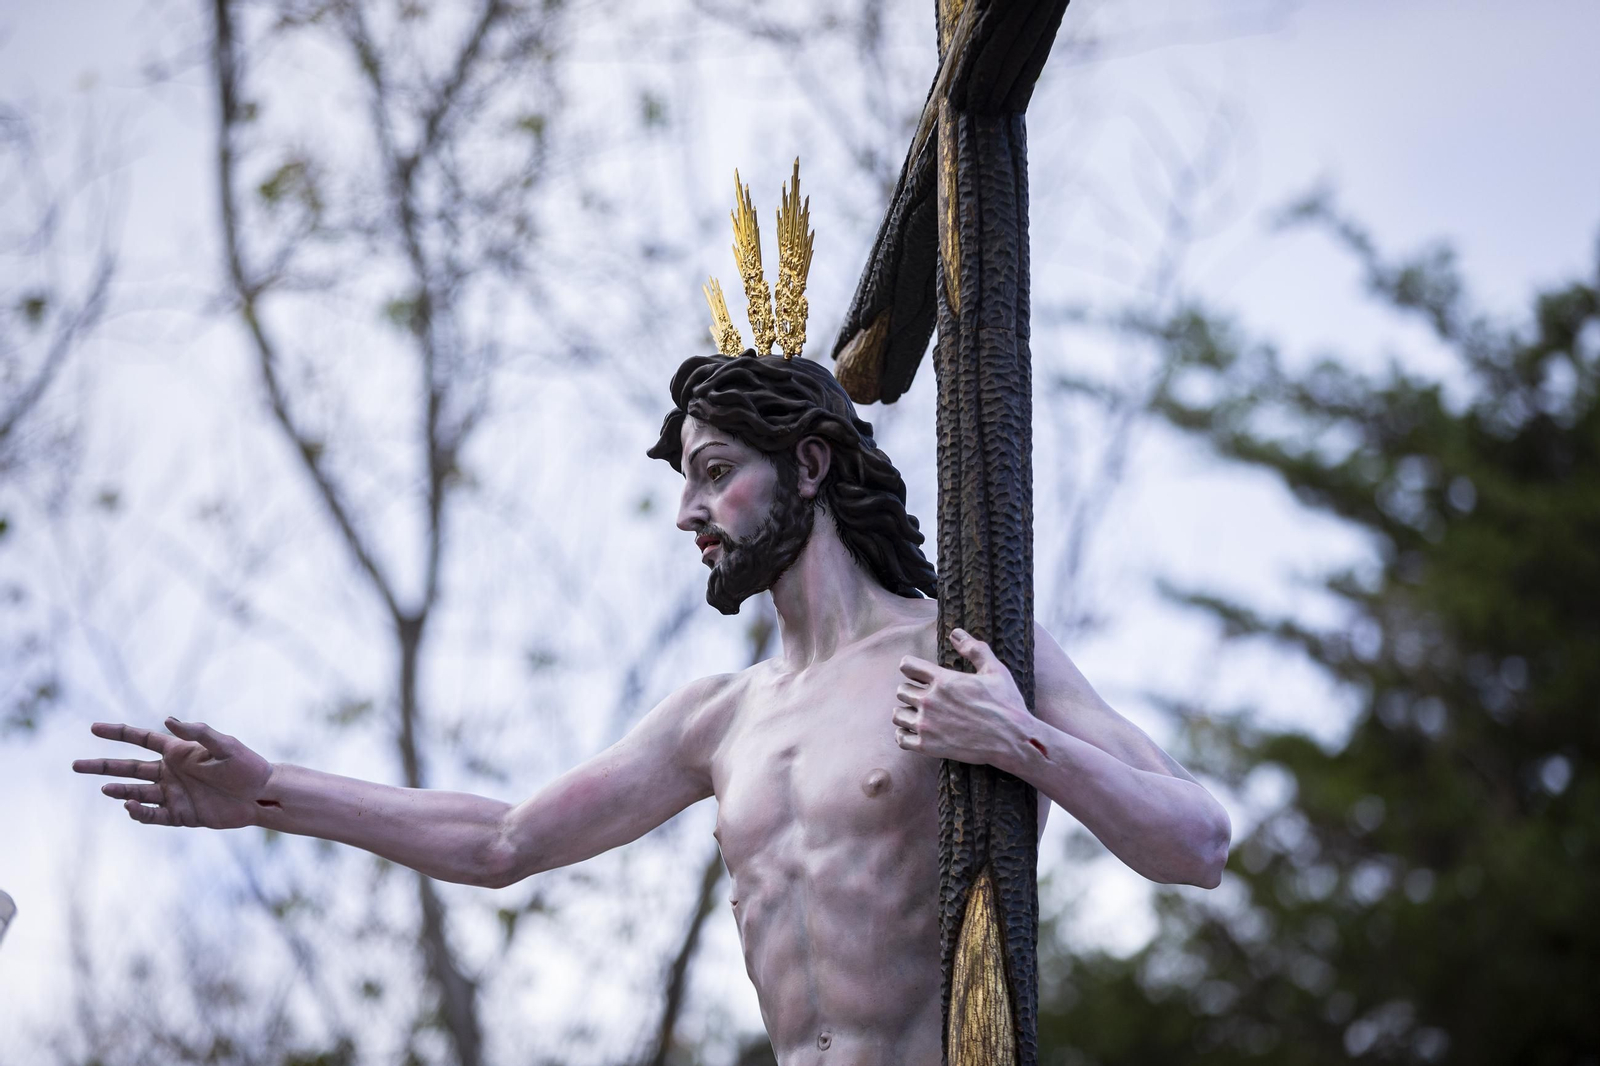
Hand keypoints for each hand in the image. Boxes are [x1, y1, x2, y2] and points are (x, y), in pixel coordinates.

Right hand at [72, 718, 271, 828]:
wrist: (262, 796)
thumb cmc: (248, 766)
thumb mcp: (225, 746)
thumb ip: (197, 733)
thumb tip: (167, 720)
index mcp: (179, 752)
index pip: (140, 739)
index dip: (117, 733)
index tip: (93, 728)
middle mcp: (171, 772)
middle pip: (128, 767)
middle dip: (103, 765)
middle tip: (76, 765)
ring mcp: (173, 794)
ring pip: (136, 792)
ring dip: (119, 791)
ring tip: (105, 789)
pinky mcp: (180, 815)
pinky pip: (153, 816)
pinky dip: (139, 813)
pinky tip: (130, 808)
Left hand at [893, 629, 1032, 768]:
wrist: (1013, 740)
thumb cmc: (1006, 704)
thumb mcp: (995, 671)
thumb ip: (974, 649)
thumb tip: (956, 632)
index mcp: (943, 680)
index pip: (907, 665)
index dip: (912, 668)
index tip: (919, 674)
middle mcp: (930, 701)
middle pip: (901, 690)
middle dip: (912, 691)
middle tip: (927, 698)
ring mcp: (927, 725)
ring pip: (897, 714)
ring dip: (907, 713)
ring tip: (921, 715)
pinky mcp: (927, 747)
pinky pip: (901, 739)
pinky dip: (905, 735)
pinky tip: (916, 732)